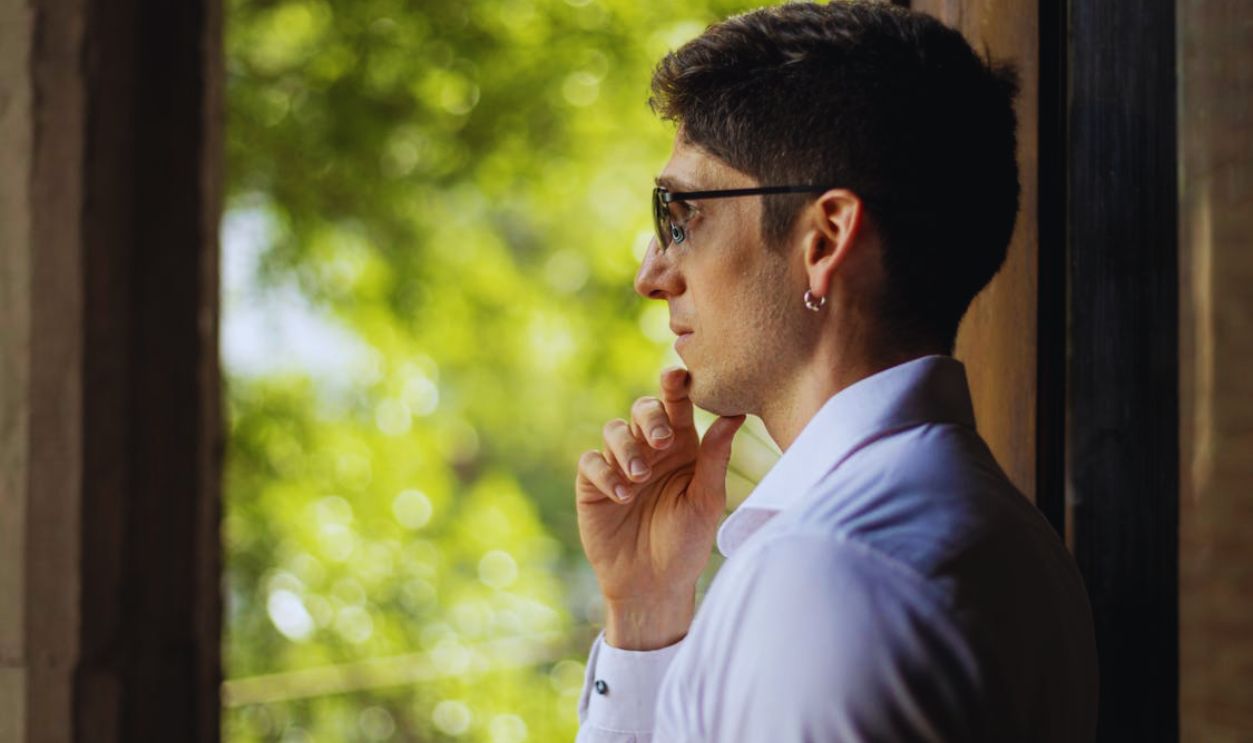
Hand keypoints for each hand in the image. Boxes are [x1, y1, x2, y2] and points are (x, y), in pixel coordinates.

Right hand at [575, 366, 744, 648]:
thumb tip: (735, 414)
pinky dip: (604, 473)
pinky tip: (621, 496)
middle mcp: (649, 449)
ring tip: (640, 478)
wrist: (653, 585)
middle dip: (649, 418)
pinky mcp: (593, 484)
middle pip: (642, 408)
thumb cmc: (687, 544)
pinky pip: (590, 462)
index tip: (677, 376)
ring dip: (626, 448)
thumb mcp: (706, 500)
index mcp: (682, 446)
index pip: (677, 406)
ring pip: (613, 430)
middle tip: (660, 441)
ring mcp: (619, 464)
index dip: (676, 387)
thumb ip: (715, 457)